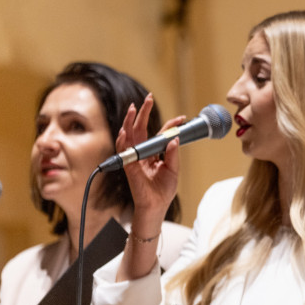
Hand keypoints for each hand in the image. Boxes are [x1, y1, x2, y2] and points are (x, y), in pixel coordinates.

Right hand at [118, 94, 185, 220]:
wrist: (156, 206)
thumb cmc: (164, 190)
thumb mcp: (174, 170)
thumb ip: (173, 154)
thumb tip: (175, 138)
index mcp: (155, 153)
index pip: (160, 134)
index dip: (170, 125)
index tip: (182, 118)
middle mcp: (144, 153)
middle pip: (141, 129)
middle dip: (144, 113)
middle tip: (148, 98)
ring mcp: (135, 158)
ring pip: (129, 135)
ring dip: (129, 121)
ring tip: (133, 108)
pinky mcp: (129, 166)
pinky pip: (123, 151)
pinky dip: (122, 141)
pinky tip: (124, 131)